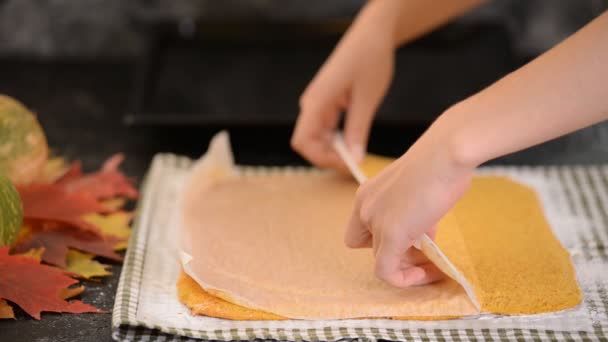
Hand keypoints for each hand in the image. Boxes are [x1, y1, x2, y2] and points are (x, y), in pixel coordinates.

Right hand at [291, 13, 394, 169]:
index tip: (348, 164)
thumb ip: (359, 130)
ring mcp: (318, 104)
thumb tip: (356, 159)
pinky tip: (354, 141)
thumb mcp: (367, 98)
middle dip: (328, 157)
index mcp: (317, 101)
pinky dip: (338, 140)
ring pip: (317, 138)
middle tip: (356, 163)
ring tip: (358, 154)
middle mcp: (312, 104)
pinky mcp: (326, 103)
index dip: (321, 159)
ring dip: (334, 150)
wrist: (372, 35)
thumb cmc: (370, 59)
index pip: (303, 141)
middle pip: (308, 143)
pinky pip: (326, 129)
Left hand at [344, 122, 474, 286]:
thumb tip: (422, 232)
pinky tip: (427, 273)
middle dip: (394, 252)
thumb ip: (411, 212)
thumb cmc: (439, 163)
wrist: (446, 153)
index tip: (413, 237)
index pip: (361, 228)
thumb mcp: (417, 189)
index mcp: (367, 194)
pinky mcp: (391, 235)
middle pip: (368, 246)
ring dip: (406, 267)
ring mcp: (376, 222)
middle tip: (424, 250)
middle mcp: (364, 208)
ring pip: (380, 260)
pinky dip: (404, 279)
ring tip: (433, 264)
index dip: (382, 239)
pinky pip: (386, 271)